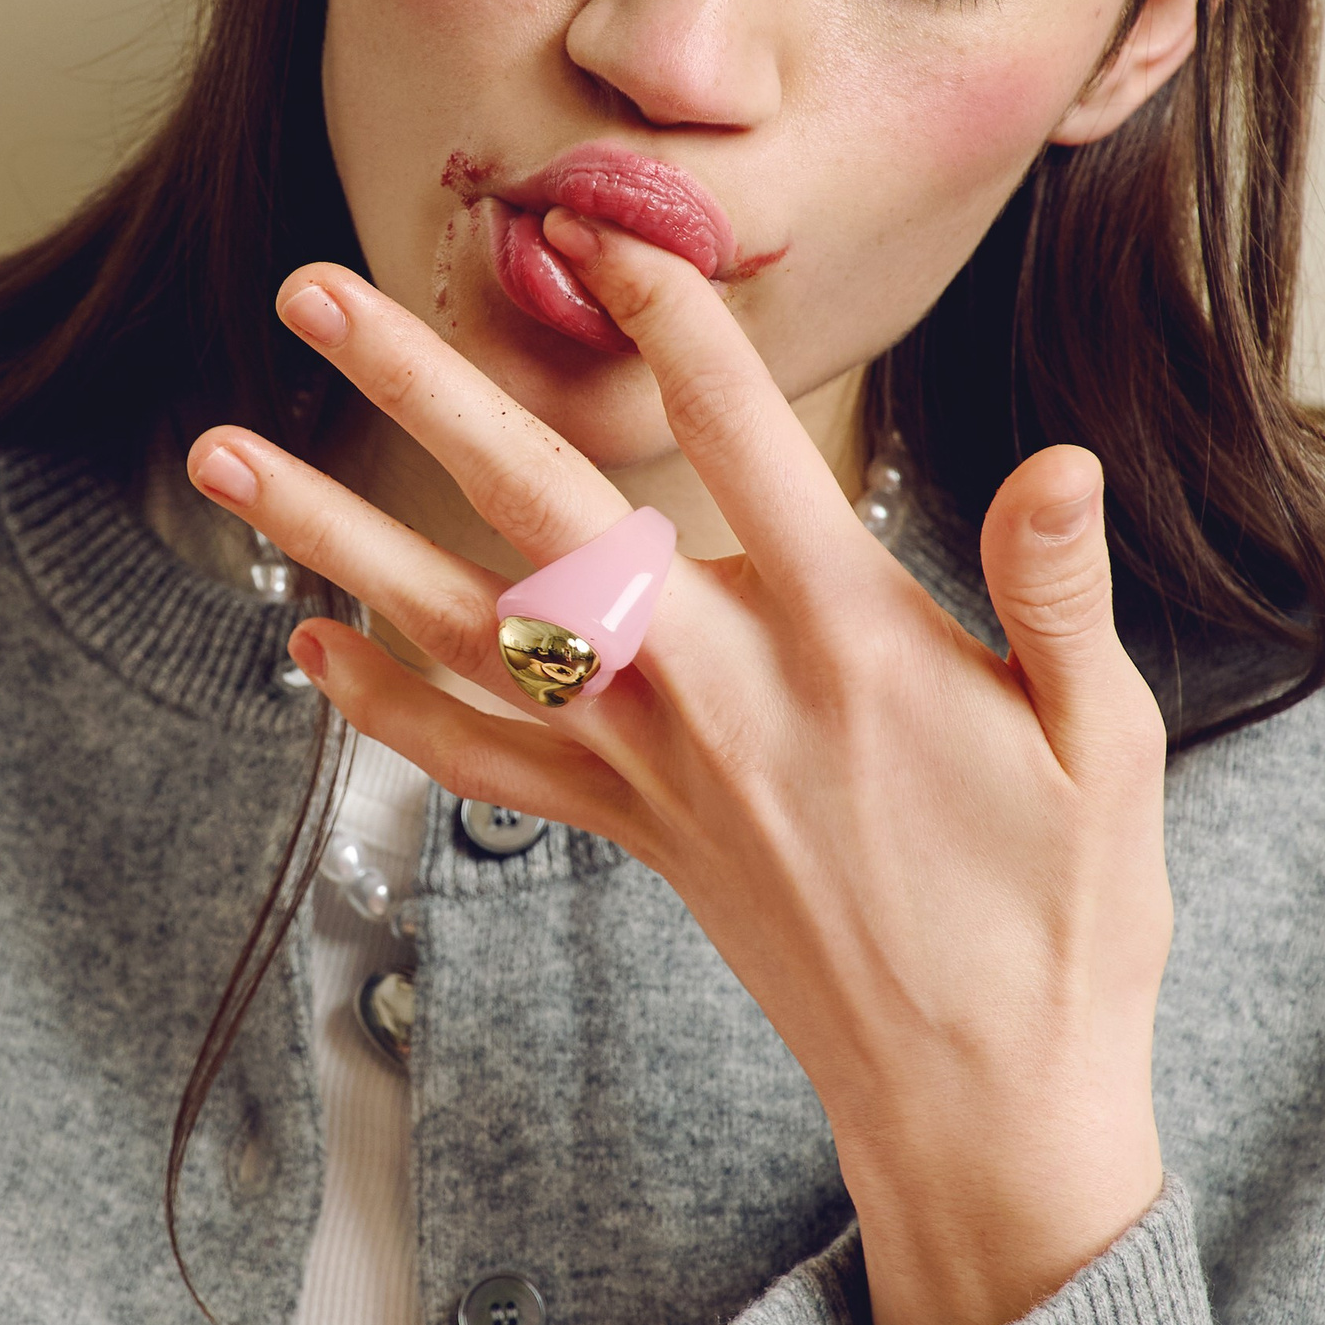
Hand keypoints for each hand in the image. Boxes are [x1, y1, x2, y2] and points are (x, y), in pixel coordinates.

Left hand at [187, 235, 1171, 1324]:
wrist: (981, 1097)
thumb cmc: (1061, 914)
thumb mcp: (1103, 742)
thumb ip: (1059, 589)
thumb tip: (1061, 460)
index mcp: (848, 644)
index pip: (744, 444)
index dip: (676, 324)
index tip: (606, 226)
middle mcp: (721, 692)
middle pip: (540, 510)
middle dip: (419, 388)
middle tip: (313, 290)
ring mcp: (656, 767)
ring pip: (462, 629)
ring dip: (332, 536)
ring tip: (221, 453)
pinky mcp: (631, 832)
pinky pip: (482, 762)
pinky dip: (389, 708)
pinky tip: (315, 653)